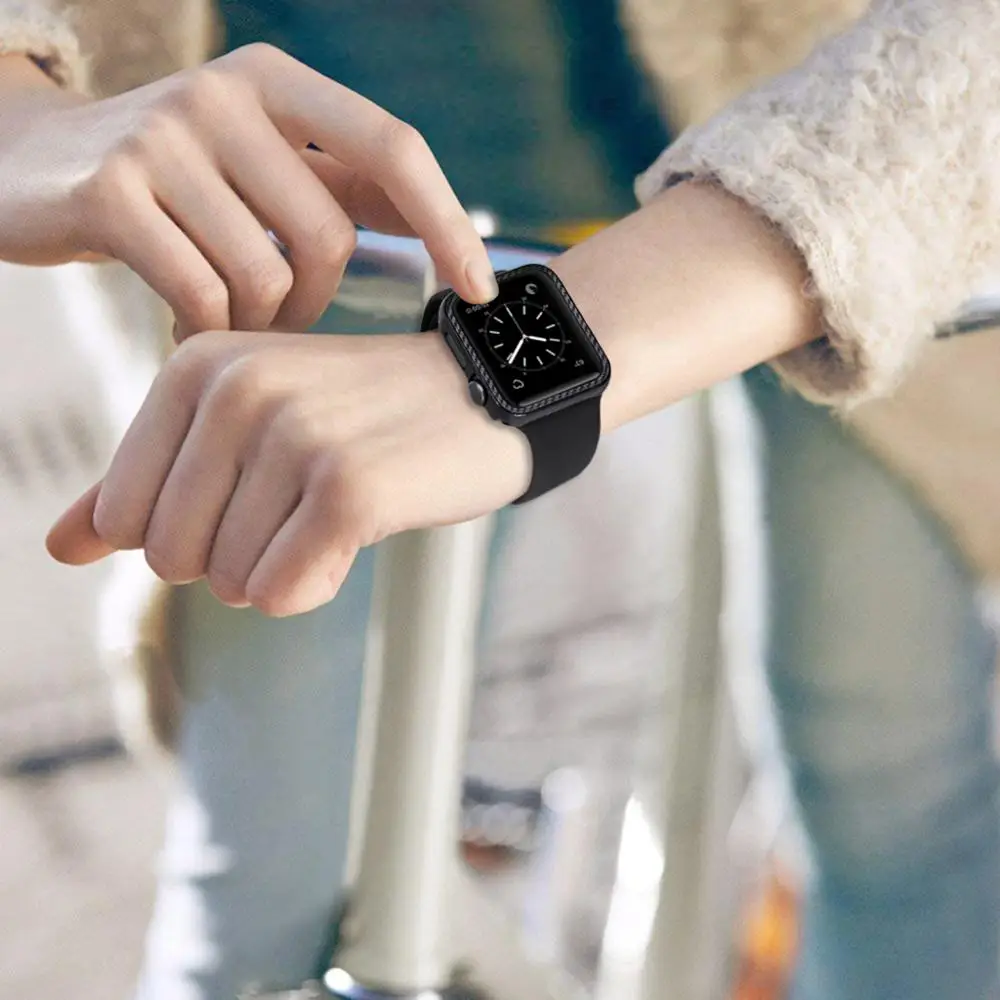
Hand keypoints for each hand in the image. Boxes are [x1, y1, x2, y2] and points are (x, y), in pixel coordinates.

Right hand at [0, 44, 496, 335]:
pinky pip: (203, 298)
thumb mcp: (262, 163)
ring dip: (257, 324)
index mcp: (278, 82)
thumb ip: (344, 186)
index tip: (482, 291)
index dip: (447, 223)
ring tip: (225, 320)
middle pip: (328, 238)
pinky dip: (203, 333)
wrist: (32, 166)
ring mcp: (163, 138)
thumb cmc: (176, 181)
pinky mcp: (111, 193)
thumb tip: (452, 231)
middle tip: (280, 318)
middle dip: (315, 303)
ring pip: (266, 278)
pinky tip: (184, 332)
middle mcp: (224, 94)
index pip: (393, 148)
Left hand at [46, 331, 529, 615]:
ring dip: (288, 567)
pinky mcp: (349, 488)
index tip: (261, 487)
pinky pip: (281, 595)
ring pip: (231, 583)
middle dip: (239, 555)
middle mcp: (236, 391)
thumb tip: (58, 547)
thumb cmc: (359, 418)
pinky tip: (361, 532)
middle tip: (305, 502)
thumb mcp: (246, 430)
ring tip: (341, 503)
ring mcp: (295, 436)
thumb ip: (145, 484)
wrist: (484, 394)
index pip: (125, 519)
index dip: (194, 529)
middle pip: (174, 558)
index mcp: (196, 368)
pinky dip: (318, 583)